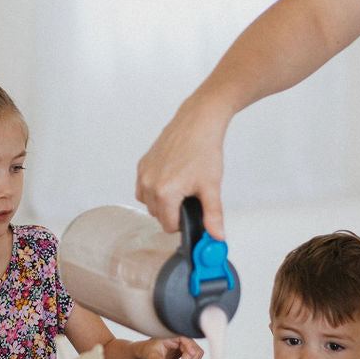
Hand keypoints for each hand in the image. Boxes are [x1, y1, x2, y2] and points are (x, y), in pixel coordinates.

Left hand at [134, 336, 203, 358]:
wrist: (147, 353)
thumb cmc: (148, 351)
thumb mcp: (150, 356)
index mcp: (172, 335)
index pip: (186, 339)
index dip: (191, 346)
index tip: (192, 354)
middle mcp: (180, 338)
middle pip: (194, 348)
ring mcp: (184, 345)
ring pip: (196, 354)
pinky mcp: (185, 351)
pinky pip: (194, 358)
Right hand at [135, 96, 229, 235]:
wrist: (198, 122)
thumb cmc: (204, 149)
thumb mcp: (211, 187)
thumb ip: (213, 216)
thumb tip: (217, 236)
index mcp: (165, 192)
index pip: (168, 226)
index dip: (183, 222)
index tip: (193, 210)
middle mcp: (149, 183)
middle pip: (158, 215)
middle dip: (173, 211)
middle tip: (190, 195)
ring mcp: (143, 173)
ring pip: (149, 203)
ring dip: (162, 202)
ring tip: (181, 187)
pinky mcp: (142, 164)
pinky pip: (143, 188)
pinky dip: (155, 189)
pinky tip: (171, 178)